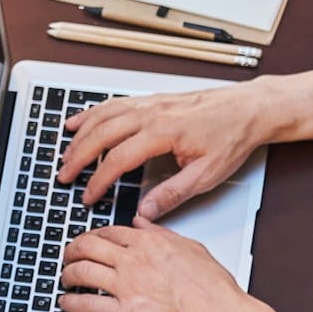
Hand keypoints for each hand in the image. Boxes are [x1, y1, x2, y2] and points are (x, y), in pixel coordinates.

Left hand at [56, 218, 254, 311]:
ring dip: (68, 274)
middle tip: (68, 256)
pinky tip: (67, 303)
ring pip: (82, 272)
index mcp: (150, 243)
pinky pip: (88, 305)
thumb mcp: (191, 249)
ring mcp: (127, 287)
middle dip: (72, 250)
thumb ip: (162, 234)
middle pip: (87, 247)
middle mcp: (135, 261)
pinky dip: (71, 303)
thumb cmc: (215, 291)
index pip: (110, 232)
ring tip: (65, 278)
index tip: (89, 241)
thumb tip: (144, 222)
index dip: (93, 235)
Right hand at [57, 63, 312, 214]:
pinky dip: (93, 112)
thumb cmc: (232, 137)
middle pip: (102, 133)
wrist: (248, 109)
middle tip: (64, 175)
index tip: (88, 196)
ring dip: (81, 134)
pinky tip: (80, 121)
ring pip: (104, 115)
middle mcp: (152, 114)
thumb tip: (146, 211)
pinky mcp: (153, 100)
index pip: (119, 159)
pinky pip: (115, 103)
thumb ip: (172, 194)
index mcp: (164, 133)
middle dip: (79, 156)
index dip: (99, 180)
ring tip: (65, 152)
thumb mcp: (206, 175)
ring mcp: (151, 104)